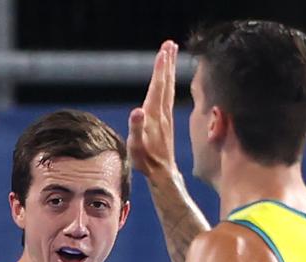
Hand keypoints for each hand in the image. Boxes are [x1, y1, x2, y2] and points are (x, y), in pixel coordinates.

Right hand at [128, 41, 179, 183]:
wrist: (162, 173)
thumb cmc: (146, 160)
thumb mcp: (136, 146)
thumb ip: (136, 128)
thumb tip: (136, 111)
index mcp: (154, 114)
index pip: (158, 86)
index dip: (160, 68)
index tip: (164, 50)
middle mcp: (162, 112)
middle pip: (166, 82)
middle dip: (167, 63)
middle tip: (170, 44)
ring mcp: (166, 116)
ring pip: (168, 88)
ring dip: (169, 70)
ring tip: (170, 54)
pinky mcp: (166, 121)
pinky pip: (168, 96)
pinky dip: (168, 83)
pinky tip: (167, 81)